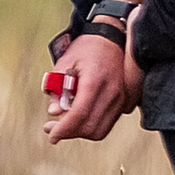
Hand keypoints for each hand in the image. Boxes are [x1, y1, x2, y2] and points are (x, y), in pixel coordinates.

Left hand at [44, 26, 142, 142]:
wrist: (111, 38)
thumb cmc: (86, 49)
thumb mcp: (63, 65)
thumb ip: (57, 90)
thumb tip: (54, 113)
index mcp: (95, 80)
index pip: (79, 114)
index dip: (63, 129)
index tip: (51, 135)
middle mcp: (112, 91)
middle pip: (90, 127)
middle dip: (69, 133)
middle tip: (52, 129)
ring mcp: (120, 97)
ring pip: (100, 130)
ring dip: (80, 133)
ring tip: (64, 125)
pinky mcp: (123, 102)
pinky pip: (107, 124)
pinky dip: (91, 127)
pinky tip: (79, 119)